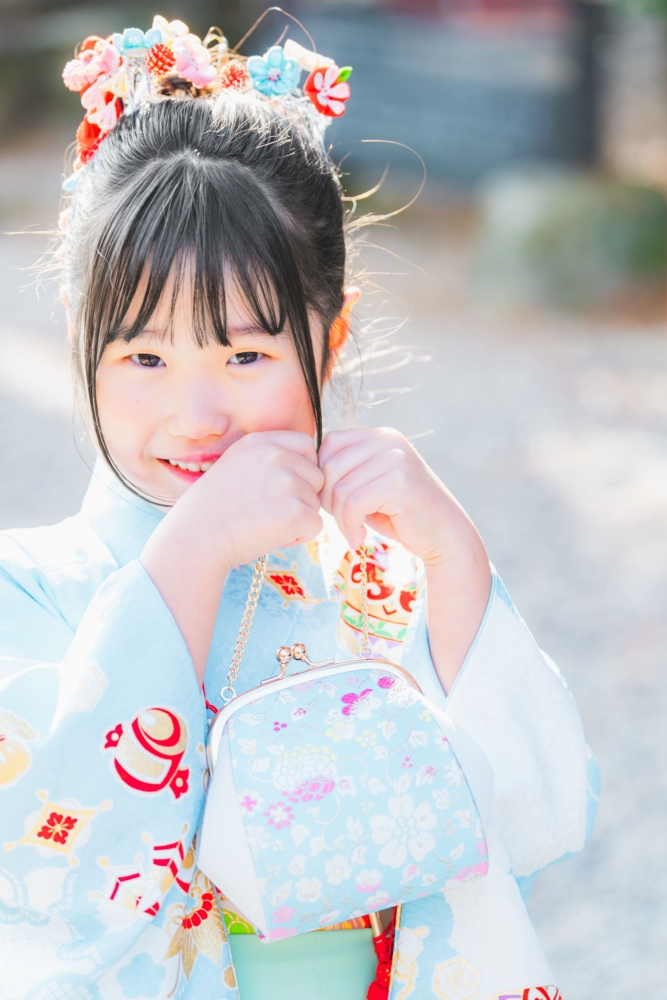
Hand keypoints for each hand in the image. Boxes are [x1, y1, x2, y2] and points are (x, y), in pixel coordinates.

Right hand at [141, 432, 322, 682]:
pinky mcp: (296, 511)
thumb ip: (268, 460)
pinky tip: (270, 537)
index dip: (300, 470)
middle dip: (301, 496)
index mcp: (261, 442)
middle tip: (268, 512)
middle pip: (316, 476)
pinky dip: (299, 537)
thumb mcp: (236, 466)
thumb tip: (305, 467)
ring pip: (316, 503)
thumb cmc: (211, 511)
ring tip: (264, 524)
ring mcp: (288, 482)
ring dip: (298, 518)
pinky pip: (316, 525)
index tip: (279, 489)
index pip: (306, 446)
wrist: (195, 539)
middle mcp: (277, 455)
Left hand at [318, 427, 490, 691]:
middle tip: (342, 523)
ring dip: (338, 517)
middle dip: (327, 500)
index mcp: (380, 435)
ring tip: (352, 531)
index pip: (329, 445)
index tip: (334, 505)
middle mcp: (388, 440)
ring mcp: (396, 458)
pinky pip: (352, 502)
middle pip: (329, 465)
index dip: (322, 477)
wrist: (445, 537)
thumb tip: (303, 470)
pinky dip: (350, 526)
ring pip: (339, 486)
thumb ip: (345, 472)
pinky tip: (359, 538)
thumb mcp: (369, 486)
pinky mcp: (399, 482)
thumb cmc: (401, 516)